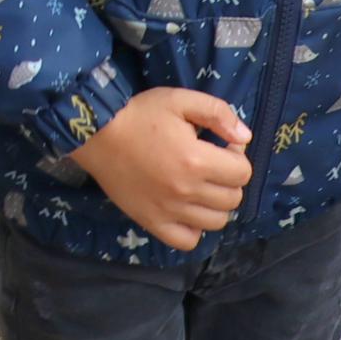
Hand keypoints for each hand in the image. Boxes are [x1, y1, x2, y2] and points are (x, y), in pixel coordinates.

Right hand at [74, 88, 251, 251]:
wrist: (97, 133)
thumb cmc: (140, 114)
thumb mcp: (179, 99)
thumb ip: (217, 112)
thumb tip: (244, 137)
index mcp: (197, 160)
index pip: (242, 173)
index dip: (237, 157)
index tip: (222, 147)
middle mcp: (187, 191)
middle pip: (232, 199)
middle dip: (228, 180)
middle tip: (211, 165)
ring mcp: (170, 211)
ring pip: (216, 222)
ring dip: (215, 205)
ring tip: (199, 188)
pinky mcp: (153, 223)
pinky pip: (188, 241)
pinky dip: (194, 229)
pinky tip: (186, 210)